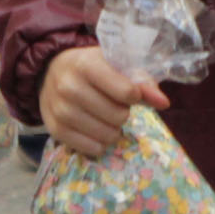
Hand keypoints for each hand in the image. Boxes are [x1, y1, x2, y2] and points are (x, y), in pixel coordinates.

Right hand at [39, 44, 168, 158]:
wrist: (51, 72)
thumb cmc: (92, 68)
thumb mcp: (115, 65)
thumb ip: (141, 81)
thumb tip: (163, 102)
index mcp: (86, 64)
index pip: (126, 92)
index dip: (135, 96)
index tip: (130, 93)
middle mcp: (69, 86)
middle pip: (118, 116)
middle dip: (123, 113)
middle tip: (114, 105)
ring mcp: (60, 109)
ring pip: (106, 135)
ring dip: (113, 129)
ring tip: (104, 117)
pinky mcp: (55, 129)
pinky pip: (92, 148)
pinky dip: (99, 143)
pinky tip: (94, 129)